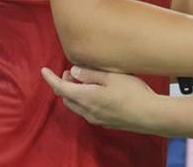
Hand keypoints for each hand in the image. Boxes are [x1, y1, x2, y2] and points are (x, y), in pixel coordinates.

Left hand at [41, 66, 160, 133]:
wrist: (149, 115)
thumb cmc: (132, 93)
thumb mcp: (111, 76)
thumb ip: (90, 73)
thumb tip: (73, 71)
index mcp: (86, 97)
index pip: (60, 88)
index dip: (51, 78)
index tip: (43, 70)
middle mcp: (87, 111)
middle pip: (66, 98)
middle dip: (64, 84)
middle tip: (70, 71)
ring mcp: (96, 118)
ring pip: (76, 106)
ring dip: (73, 93)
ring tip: (83, 79)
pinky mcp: (105, 122)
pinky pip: (86, 111)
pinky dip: (83, 100)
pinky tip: (95, 92)